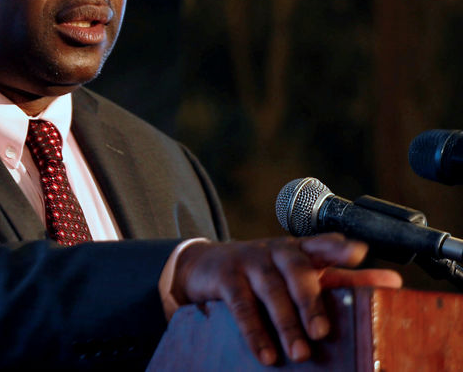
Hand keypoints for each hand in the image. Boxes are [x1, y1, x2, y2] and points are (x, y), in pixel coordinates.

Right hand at [171, 233, 401, 365]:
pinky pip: (241, 305)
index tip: (358, 254)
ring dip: (285, 323)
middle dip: (310, 302)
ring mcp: (250, 261)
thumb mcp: (299, 274)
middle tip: (321, 332)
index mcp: (300, 250)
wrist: (205, 265)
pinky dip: (254, 331)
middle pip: (297, 271)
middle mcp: (277, 251)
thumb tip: (393, 283)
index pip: (322, 244)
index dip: (338, 248)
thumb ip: (343, 280)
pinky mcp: (226, 276)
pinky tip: (266, 353)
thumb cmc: (265, 273)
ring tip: (299, 354)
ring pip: (271, 290)